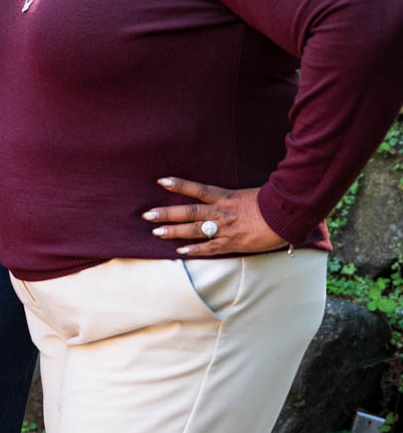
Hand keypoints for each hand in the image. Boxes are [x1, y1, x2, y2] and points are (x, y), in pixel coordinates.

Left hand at [143, 178, 289, 256]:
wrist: (287, 216)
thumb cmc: (272, 203)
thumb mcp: (250, 194)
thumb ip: (234, 198)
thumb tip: (226, 198)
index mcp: (225, 196)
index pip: (197, 189)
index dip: (179, 184)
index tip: (161, 181)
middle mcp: (221, 211)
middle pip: (188, 211)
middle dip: (166, 213)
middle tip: (147, 215)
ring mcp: (225, 228)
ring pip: (194, 229)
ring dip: (173, 231)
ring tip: (155, 232)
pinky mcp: (232, 243)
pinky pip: (209, 247)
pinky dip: (194, 250)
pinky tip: (179, 252)